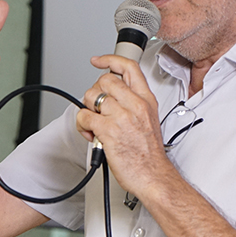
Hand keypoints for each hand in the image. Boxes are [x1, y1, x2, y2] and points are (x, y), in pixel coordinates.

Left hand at [75, 53, 168, 194]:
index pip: (128, 68)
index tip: (98, 61)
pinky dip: (82, 125)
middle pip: (104, 79)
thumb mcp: (148, 119)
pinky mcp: (108, 130)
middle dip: (95, 93)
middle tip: (97, 109)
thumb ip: (133, 104)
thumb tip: (111, 96)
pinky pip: (84, 116)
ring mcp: (121, 116)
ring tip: (95, 124)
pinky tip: (91, 134)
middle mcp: (135, 105)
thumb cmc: (148, 154)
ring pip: (91, 96)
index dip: (110, 60)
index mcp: (146, 100)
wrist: (153, 176)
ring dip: (87, 110)